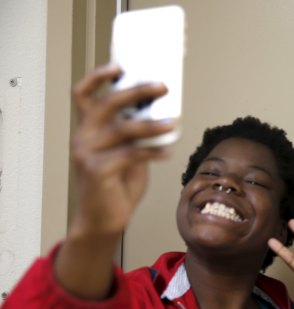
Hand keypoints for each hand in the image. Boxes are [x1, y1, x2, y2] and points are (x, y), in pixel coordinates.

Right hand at [54, 64, 175, 298]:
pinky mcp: (97, 171)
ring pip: (122, 129)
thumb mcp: (127, 154)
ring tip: (174, 123)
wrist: (103, 221)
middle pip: (107, 104)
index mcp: (88, 129)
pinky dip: (152, 151)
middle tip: (162, 87)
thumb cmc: (116, 186)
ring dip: (152, 124)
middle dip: (137, 91)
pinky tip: (167, 152)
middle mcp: (83, 137)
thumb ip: (135, 135)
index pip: (84, 94)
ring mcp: (87, 154)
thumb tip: (162, 114)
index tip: (120, 66)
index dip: (98, 77)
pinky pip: (130, 154)